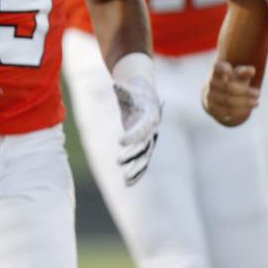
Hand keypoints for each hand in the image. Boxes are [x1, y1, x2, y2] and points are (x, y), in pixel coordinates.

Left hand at [113, 52, 161, 185]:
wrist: (146, 97)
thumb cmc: (135, 93)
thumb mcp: (129, 90)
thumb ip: (123, 90)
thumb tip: (116, 84)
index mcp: (149, 117)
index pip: (141, 129)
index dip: (132, 135)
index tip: (119, 141)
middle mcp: (152, 131)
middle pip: (144, 146)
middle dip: (132, 155)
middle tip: (118, 161)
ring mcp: (149, 140)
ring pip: (144, 158)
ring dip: (136, 170)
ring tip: (125, 181)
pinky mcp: (144, 145)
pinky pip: (142, 161)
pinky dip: (136, 172)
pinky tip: (127, 183)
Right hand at [203, 61, 258, 127]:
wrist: (218, 98)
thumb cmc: (232, 83)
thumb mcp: (239, 76)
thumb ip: (245, 72)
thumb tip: (251, 70)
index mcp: (218, 71)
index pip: (218, 67)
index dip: (222, 69)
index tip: (229, 72)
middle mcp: (211, 82)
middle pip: (228, 87)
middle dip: (245, 91)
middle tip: (258, 93)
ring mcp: (209, 95)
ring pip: (228, 101)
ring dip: (245, 102)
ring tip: (256, 103)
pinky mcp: (211, 107)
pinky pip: (226, 111)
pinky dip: (239, 111)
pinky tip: (248, 109)